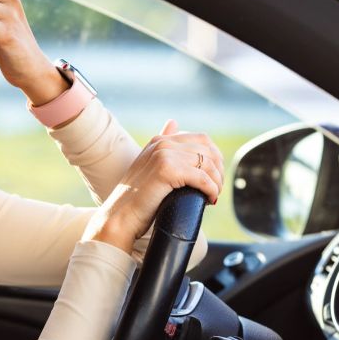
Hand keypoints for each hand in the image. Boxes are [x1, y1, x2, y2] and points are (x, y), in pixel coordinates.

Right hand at [87, 120, 224, 252]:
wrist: (120, 216)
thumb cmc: (136, 198)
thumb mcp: (149, 166)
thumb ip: (163, 147)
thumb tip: (173, 123)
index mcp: (160, 141)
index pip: (202, 139)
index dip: (215, 157)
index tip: (215, 176)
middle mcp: (162, 144)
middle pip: (208, 150)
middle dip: (218, 170)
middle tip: (216, 188)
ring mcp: (164, 155)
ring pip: (207, 165)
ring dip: (216, 182)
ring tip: (213, 196)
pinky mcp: (167, 170)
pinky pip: (202, 178)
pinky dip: (211, 190)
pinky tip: (209, 199)